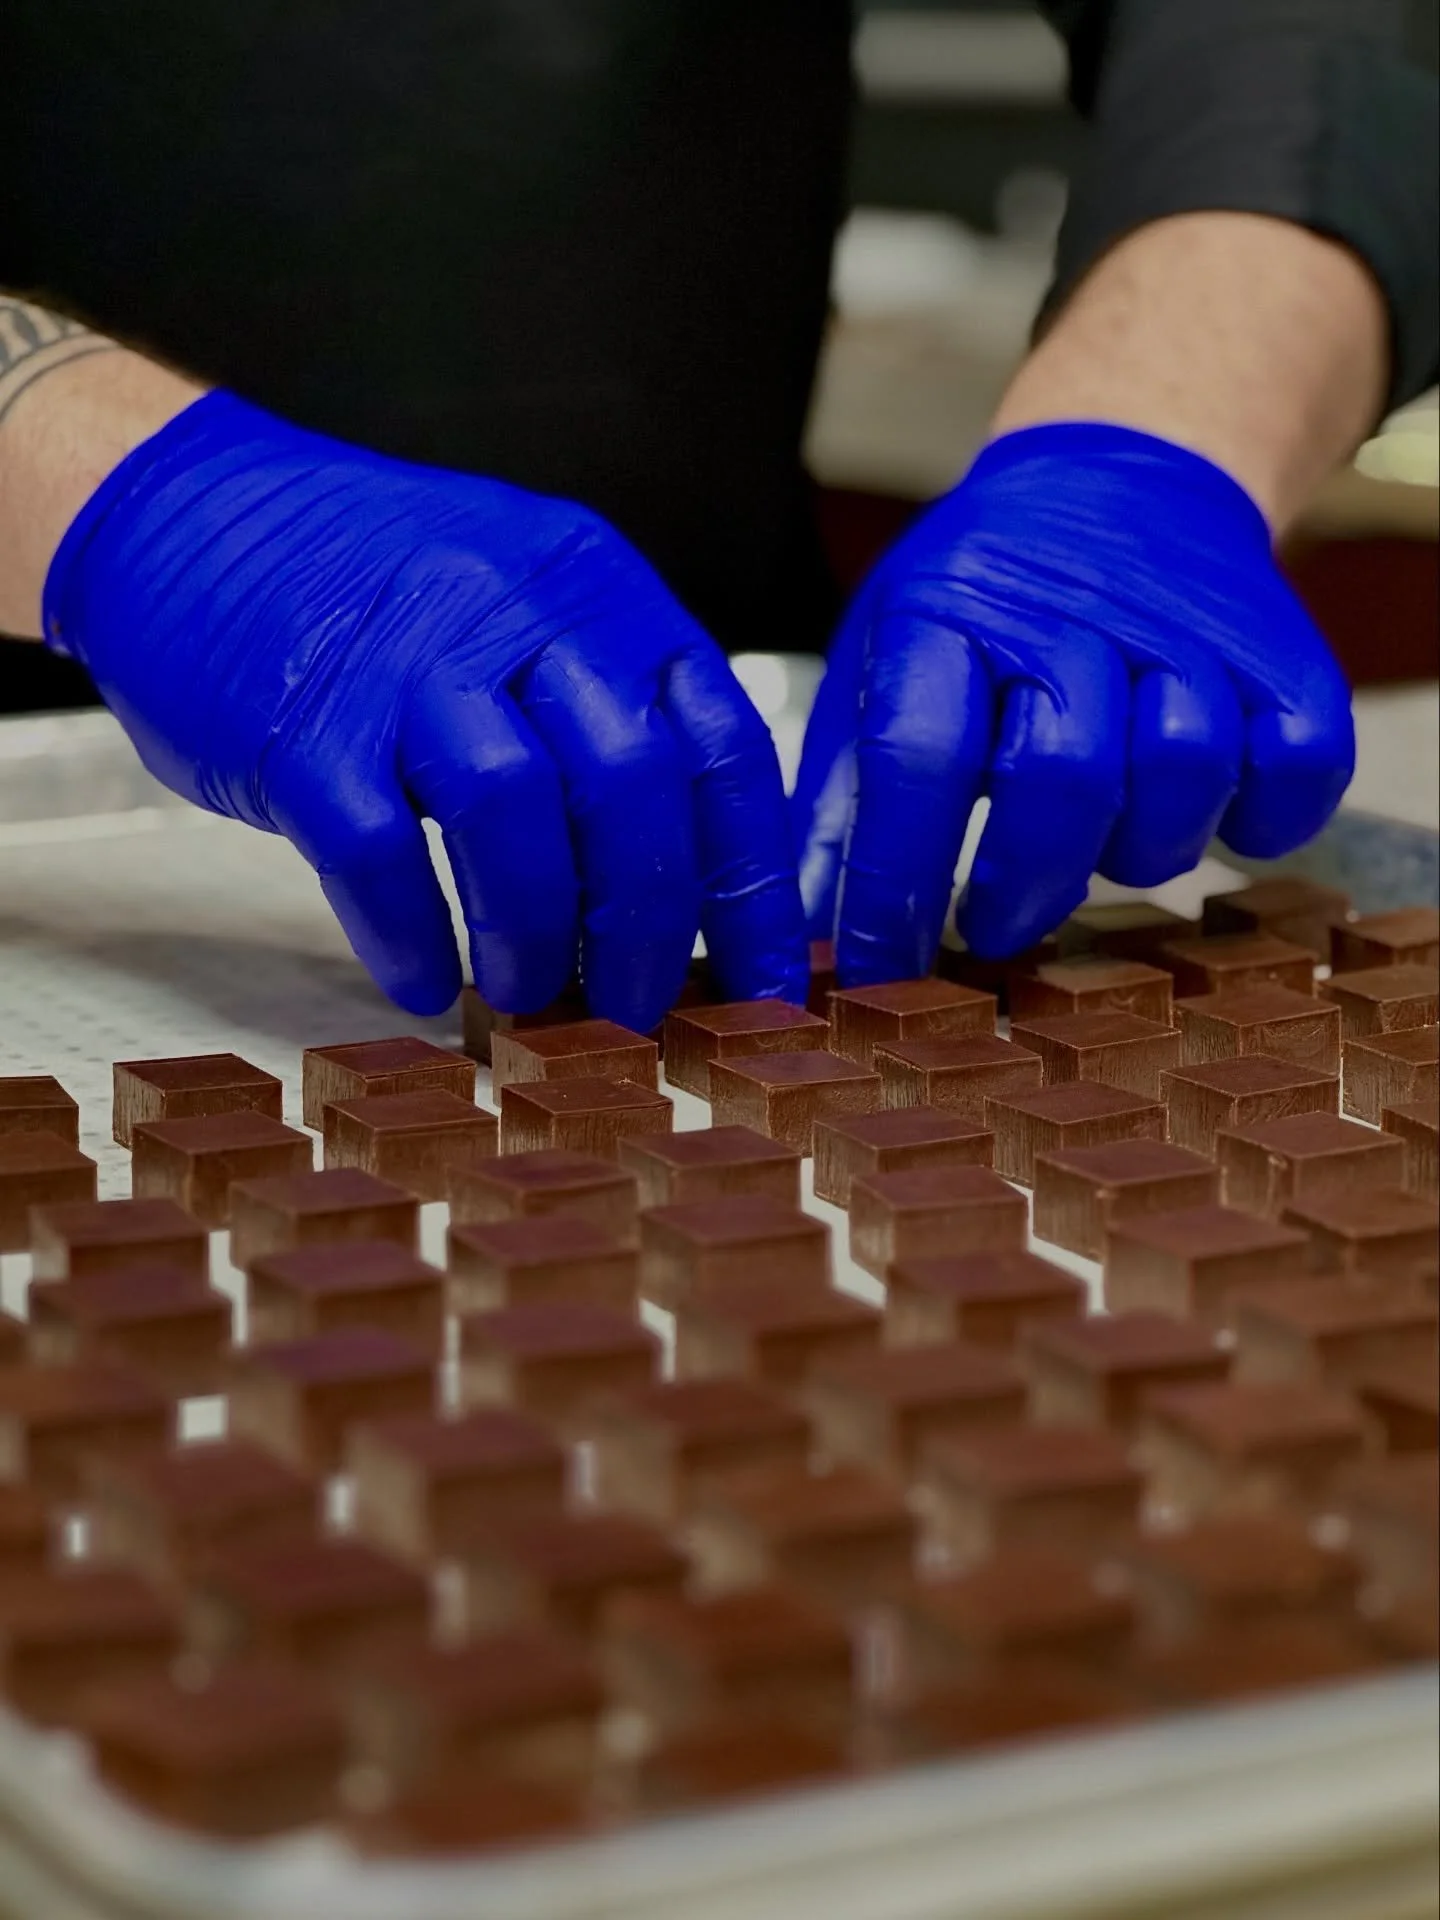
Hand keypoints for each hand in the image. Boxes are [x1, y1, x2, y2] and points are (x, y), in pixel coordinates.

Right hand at [44, 393, 806, 1025]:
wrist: (187, 513)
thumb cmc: (368, 588)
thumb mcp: (521, 607)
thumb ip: (602, 713)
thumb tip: (679, 883)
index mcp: (593, 589)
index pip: (720, 745)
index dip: (754, 886)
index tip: (761, 987)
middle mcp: (512, 610)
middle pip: (629, 786)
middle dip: (647, 927)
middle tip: (631, 1009)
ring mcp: (401, 663)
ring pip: (510, 812)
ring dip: (532, 933)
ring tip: (524, 994)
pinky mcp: (299, 723)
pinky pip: (374, 850)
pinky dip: (409, 934)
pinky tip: (421, 979)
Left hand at [793, 423, 1354, 981]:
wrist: (1118, 478)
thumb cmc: (978, 602)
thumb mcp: (881, 664)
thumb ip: (840, 799)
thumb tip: (805, 941)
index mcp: (948, 613)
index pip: (916, 760)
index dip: (894, 886)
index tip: (878, 975)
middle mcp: (1073, 614)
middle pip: (1064, 775)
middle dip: (1023, 883)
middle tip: (993, 925)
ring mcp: (1190, 633)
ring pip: (1184, 772)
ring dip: (1140, 846)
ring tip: (1095, 844)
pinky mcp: (1285, 659)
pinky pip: (1298, 767)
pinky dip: (1262, 818)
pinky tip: (1211, 815)